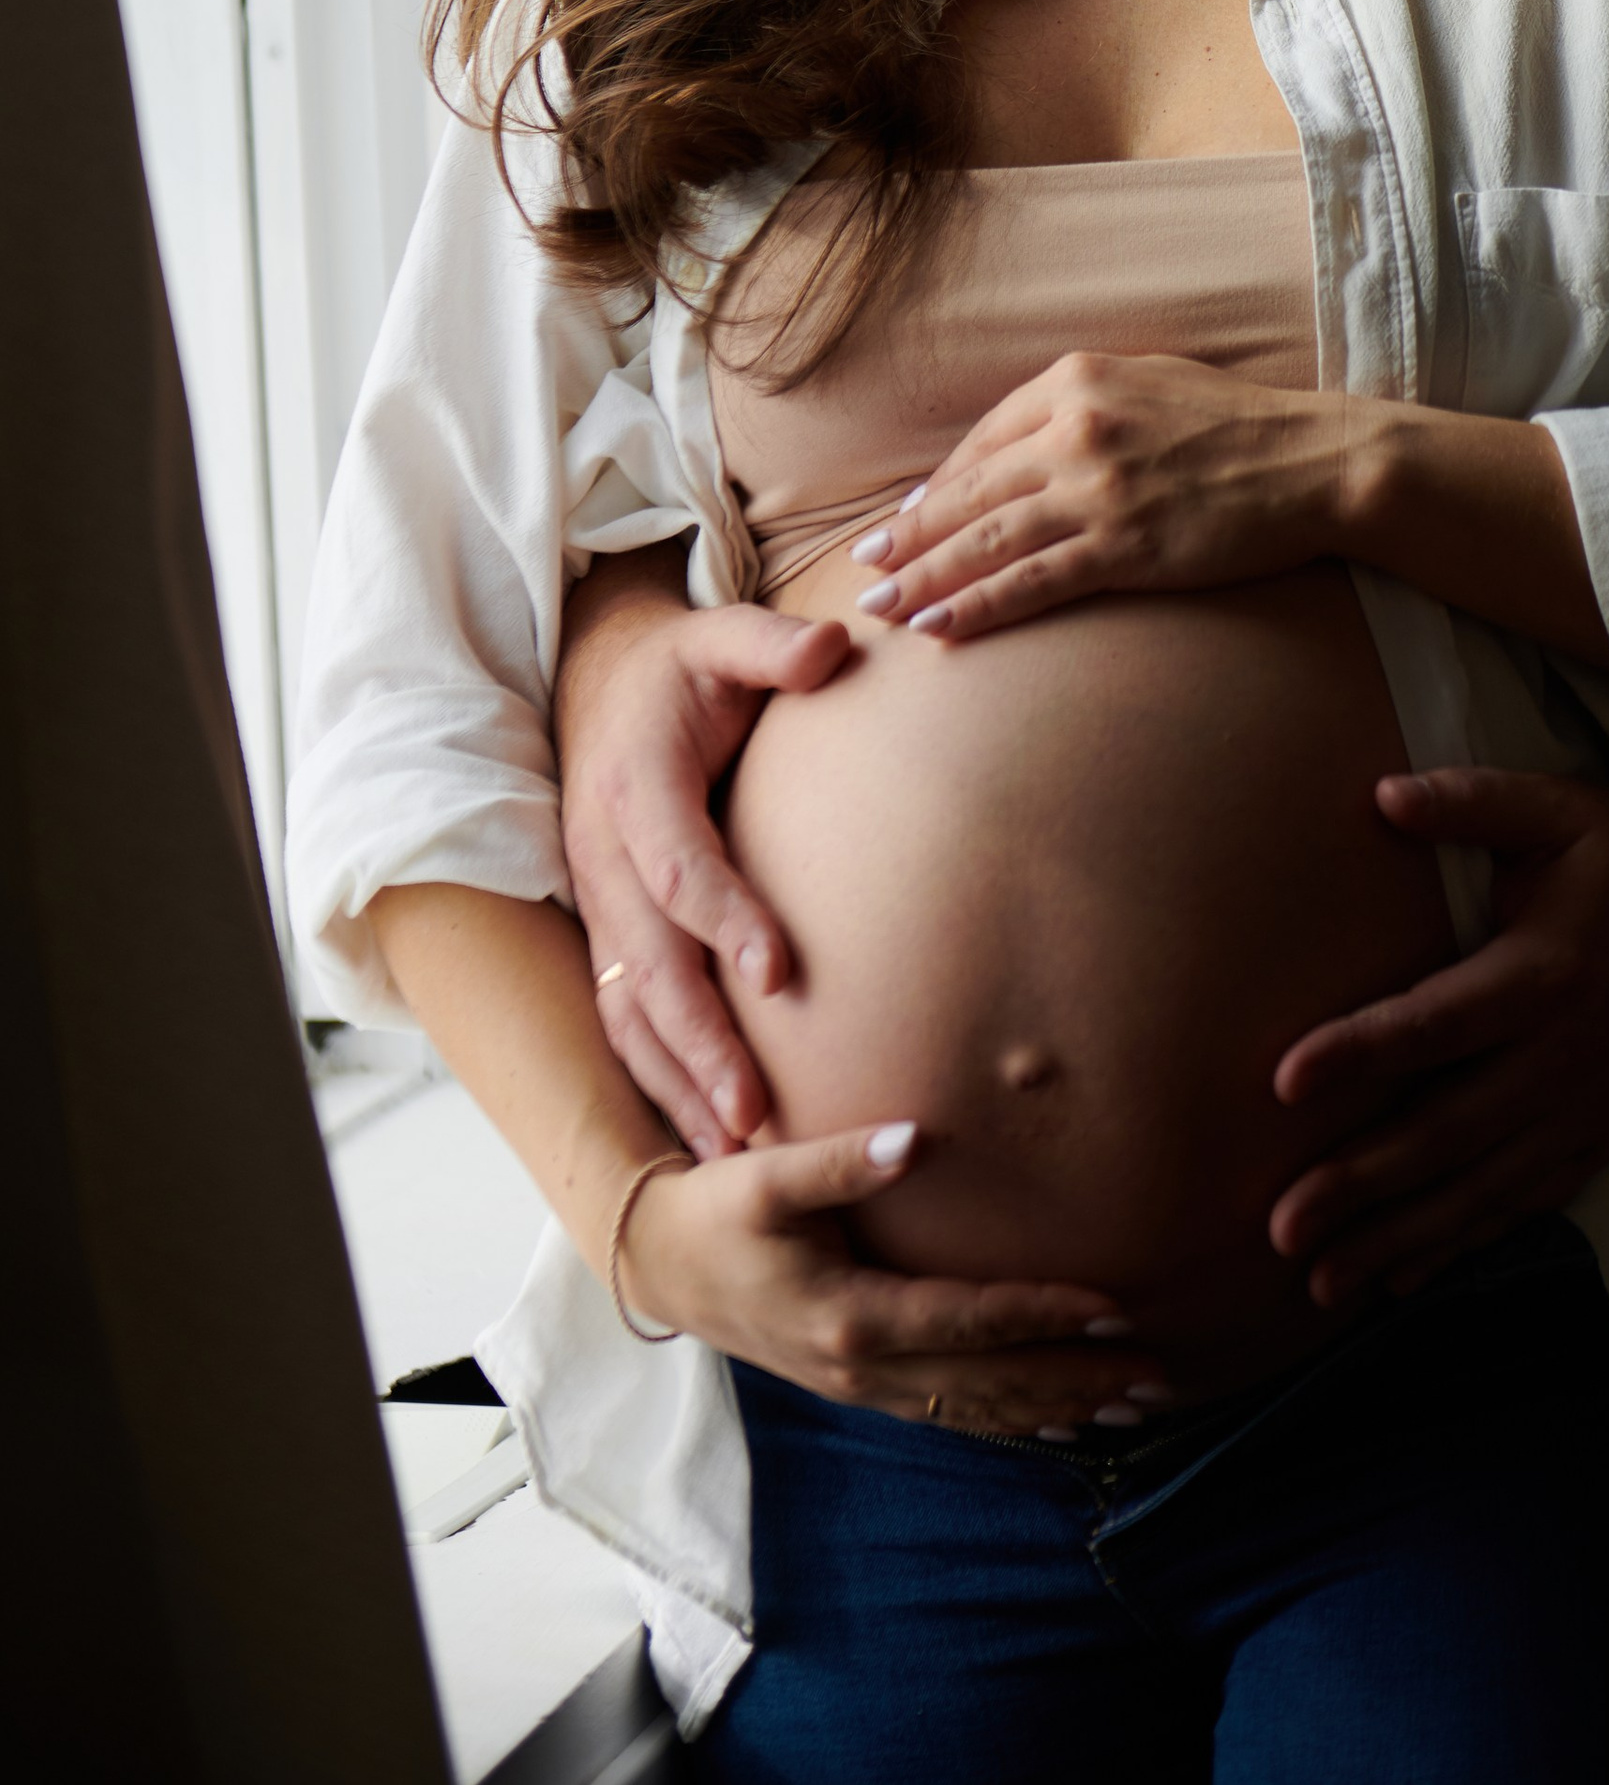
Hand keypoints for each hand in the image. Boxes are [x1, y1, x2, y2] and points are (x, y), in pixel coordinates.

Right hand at [559, 585, 852, 1160]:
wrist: (599, 683)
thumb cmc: (681, 668)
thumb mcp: (719, 635)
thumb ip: (774, 644)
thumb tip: (836, 648)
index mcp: (634, 785)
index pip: (678, 865)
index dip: (725, 918)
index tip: (780, 973)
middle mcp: (604, 857)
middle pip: (648, 964)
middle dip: (700, 1041)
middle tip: (757, 1112)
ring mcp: (597, 904)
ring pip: (629, 1010)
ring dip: (679, 1080)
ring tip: (739, 1149)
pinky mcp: (606, 936)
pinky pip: (624, 1022)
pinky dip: (661, 1082)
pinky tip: (712, 1140)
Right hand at [621, 1123, 1172, 1432]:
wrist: (662, 1265)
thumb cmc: (718, 1210)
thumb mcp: (767, 1176)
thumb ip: (842, 1157)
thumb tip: (914, 1135)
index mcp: (852, 1316)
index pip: (971, 1320)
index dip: (1046, 1314)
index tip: (1115, 1305)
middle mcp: (864, 1367)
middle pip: (990, 1382)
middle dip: (1078, 1379)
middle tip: (1157, 1373)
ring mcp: (863, 1388)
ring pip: (978, 1410)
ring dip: (1057, 1408)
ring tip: (1133, 1405)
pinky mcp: (860, 1388)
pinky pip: (951, 1416)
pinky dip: (1011, 1421)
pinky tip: (1060, 1424)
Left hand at [853, 353, 1369, 642]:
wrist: (1314, 461)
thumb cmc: (1239, 425)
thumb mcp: (1152, 384)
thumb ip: (1084, 406)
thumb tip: (1026, 446)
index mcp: (1078, 380)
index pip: (983, 440)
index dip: (936, 487)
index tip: (903, 521)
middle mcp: (1075, 429)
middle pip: (969, 492)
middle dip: (909, 538)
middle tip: (865, 571)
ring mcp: (1098, 488)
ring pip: (985, 540)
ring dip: (925, 578)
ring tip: (881, 607)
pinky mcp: (1125, 544)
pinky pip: (1032, 580)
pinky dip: (978, 606)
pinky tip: (941, 628)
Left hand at [1267, 768, 1608, 1307]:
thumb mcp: (1561, 808)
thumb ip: (1473, 802)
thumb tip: (1381, 795)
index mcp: (1544, 973)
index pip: (1439, 1021)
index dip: (1362, 1052)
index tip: (1283, 1083)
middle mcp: (1562, 1056)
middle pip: (1449, 1131)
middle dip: (1361, 1183)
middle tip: (1279, 1224)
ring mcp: (1584, 1111)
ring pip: (1480, 1189)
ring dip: (1398, 1237)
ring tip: (1320, 1281)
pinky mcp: (1599, 1141)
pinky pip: (1523, 1205)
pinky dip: (1461, 1244)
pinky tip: (1399, 1277)